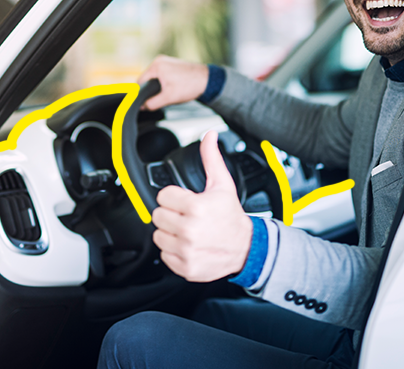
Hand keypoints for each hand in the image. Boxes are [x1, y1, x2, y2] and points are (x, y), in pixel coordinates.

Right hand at [137, 55, 208, 110]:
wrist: (207, 80)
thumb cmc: (190, 85)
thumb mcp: (169, 98)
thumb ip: (152, 103)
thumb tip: (142, 106)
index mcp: (156, 65)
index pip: (140, 82)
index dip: (140, 93)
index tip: (144, 101)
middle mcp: (160, 60)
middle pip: (147, 79)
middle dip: (151, 90)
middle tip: (160, 97)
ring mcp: (166, 61)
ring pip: (155, 77)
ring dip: (158, 86)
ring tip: (168, 92)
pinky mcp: (172, 64)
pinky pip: (162, 74)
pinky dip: (164, 82)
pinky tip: (172, 87)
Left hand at [151, 131, 251, 281]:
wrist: (246, 248)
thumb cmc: (231, 216)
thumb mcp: (222, 184)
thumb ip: (211, 158)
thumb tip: (209, 136)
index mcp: (196, 207)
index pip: (163, 196)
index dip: (174, 197)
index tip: (185, 201)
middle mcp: (189, 230)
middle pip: (157, 216)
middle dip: (170, 214)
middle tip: (186, 216)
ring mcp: (186, 250)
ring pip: (158, 236)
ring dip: (170, 233)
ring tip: (187, 230)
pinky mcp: (185, 267)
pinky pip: (164, 255)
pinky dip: (173, 251)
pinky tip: (188, 245)